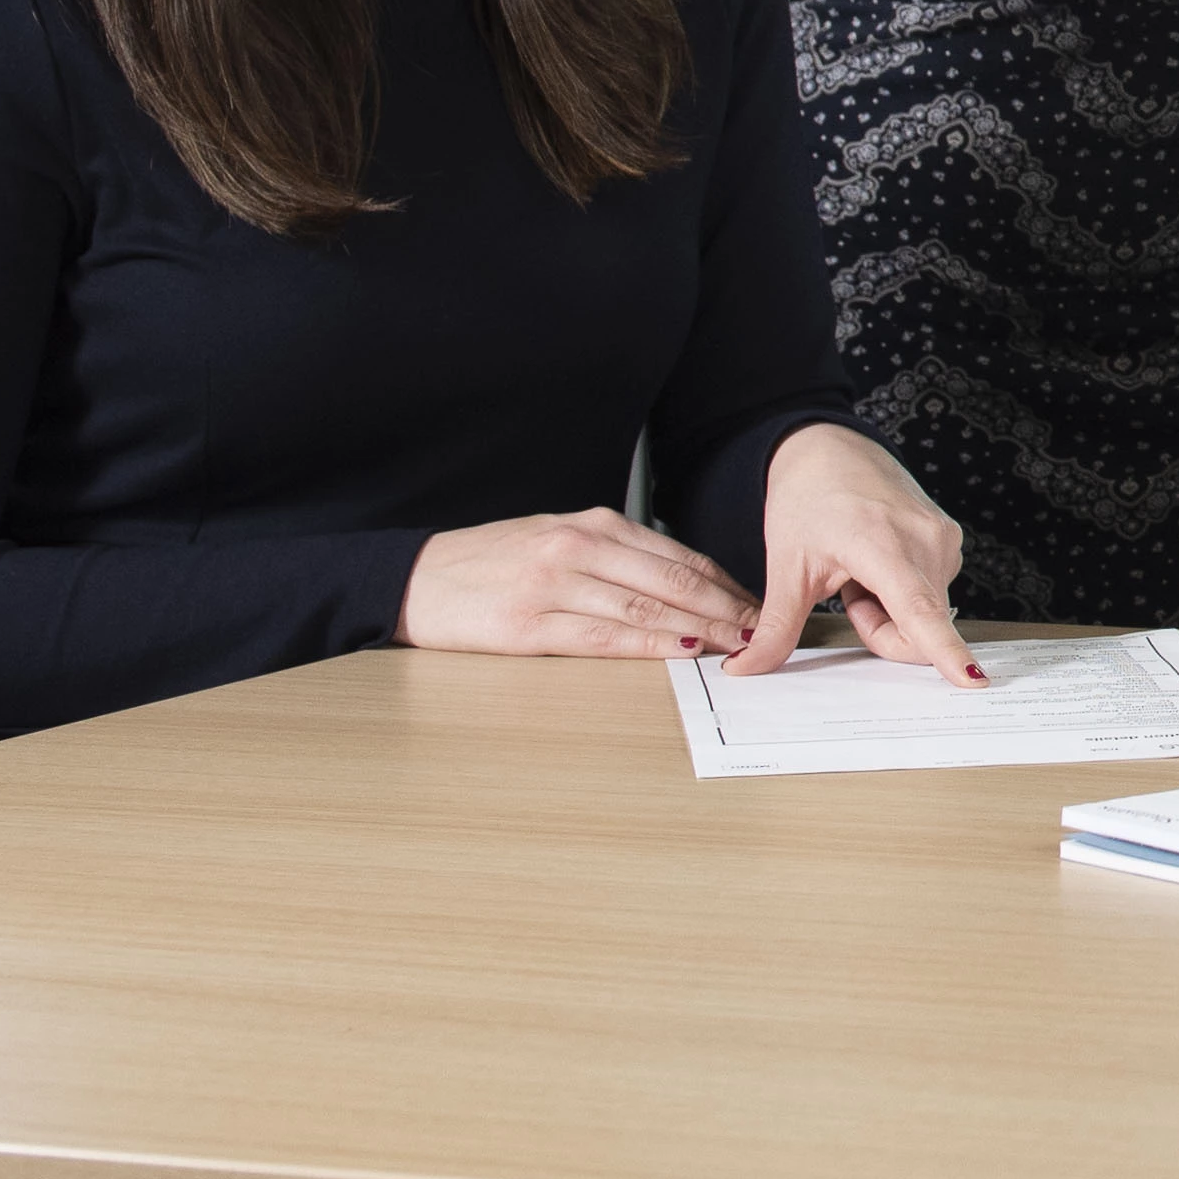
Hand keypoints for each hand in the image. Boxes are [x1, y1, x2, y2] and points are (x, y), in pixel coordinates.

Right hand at [405, 508, 759, 660]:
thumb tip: (677, 585)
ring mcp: (554, 585)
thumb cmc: (491, 564)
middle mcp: (578, 548)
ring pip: (646, 606)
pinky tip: (679, 652)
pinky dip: (648, 644)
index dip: (724, 583)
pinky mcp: (529, 624)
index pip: (676, 556)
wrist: (415, 578)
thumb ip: (612, 557)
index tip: (756, 604)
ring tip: (736, 646)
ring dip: (699, 627)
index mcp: (591, 526)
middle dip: (725, 606)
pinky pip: (603, 635)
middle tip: (762, 629)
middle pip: (672, 579)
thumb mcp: (556, 541)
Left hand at [728, 425, 980, 682]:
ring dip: (891, 613)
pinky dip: (903, 594)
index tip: (972, 679)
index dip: (945, 649)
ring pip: (927, 614)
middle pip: (919, 629)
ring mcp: (944, 538)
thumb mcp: (787, 566)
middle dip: (882, 632)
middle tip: (847, 599)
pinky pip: (933, 593)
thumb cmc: (808, 496)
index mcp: (883, 544)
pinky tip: (877, 565)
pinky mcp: (950, 539)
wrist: (829, 448)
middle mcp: (926, 540)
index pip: (919, 610)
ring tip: (859, 575)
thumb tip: (744, 667)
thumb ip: (775, 626)